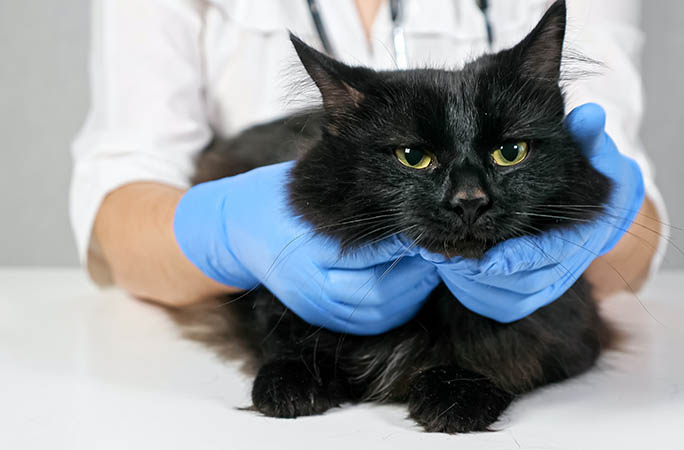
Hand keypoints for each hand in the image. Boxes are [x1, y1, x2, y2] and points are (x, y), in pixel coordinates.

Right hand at [173, 161, 439, 334]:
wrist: (240, 228)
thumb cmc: (282, 200)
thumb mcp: (321, 194)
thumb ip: (363, 205)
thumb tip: (412, 208)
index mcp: (311, 252)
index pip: (377, 253)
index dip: (410, 243)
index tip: (431, 228)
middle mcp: (312, 289)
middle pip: (384, 289)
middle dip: (419, 269)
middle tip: (442, 246)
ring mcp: (316, 309)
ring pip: (383, 310)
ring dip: (415, 289)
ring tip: (432, 263)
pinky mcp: (321, 318)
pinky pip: (371, 321)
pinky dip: (399, 306)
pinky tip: (413, 284)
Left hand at [420, 103, 644, 321]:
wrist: (589, 203)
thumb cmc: (582, 169)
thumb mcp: (588, 150)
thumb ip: (587, 135)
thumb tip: (590, 115)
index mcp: (580, 234)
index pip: (550, 256)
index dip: (519, 260)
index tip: (489, 260)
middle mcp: (563, 266)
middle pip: (521, 284)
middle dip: (483, 272)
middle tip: (447, 253)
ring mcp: (544, 283)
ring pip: (505, 297)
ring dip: (469, 281)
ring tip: (439, 256)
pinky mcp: (523, 292)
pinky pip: (496, 302)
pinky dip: (469, 289)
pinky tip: (446, 266)